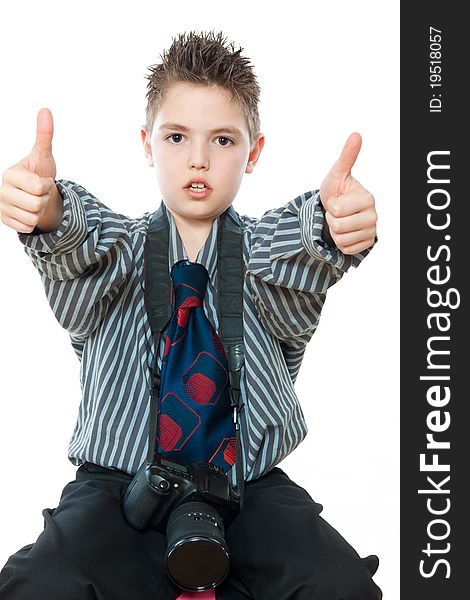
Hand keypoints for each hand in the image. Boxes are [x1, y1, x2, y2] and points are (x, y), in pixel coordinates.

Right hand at [0, 108, 60, 232]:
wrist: (36, 193)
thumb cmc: (39, 172)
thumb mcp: (43, 155)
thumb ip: (44, 135)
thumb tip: (45, 110)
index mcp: (9, 174)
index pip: (38, 188)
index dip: (46, 186)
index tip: (41, 180)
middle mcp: (1, 191)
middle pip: (35, 205)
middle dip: (43, 199)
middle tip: (39, 193)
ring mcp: (1, 207)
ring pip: (32, 219)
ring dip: (39, 212)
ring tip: (35, 201)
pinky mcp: (5, 221)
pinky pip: (28, 228)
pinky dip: (33, 222)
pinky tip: (29, 211)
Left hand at [319, 132, 376, 253]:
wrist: (338, 210)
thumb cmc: (337, 191)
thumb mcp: (337, 174)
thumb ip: (347, 157)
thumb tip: (356, 135)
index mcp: (367, 198)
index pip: (336, 209)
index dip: (330, 205)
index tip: (337, 200)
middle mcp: (373, 216)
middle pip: (338, 226)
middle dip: (331, 219)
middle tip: (337, 212)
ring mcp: (371, 231)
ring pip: (341, 239)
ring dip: (334, 232)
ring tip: (340, 221)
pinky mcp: (366, 244)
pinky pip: (346, 249)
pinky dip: (340, 243)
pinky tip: (345, 232)